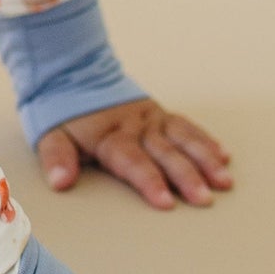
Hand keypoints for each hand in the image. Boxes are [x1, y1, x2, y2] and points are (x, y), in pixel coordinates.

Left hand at [37, 97, 232, 208]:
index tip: (165, 201)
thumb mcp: (50, 134)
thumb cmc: (62, 112)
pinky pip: (186, 126)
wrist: (71, 71)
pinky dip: (205, 140)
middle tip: (205, 199)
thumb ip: (56, 158)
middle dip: (186, 176)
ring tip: (224, 181)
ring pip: (183, 139)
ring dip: (205, 160)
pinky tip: (224, 155)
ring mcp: (151, 118)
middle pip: (164, 153)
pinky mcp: (160, 113)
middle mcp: (135, 127)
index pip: (131, 162)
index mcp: (109, 136)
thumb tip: (60, 182)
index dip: (148, 181)